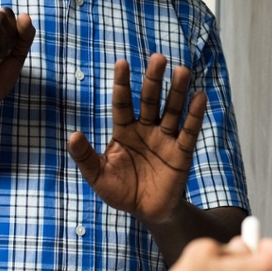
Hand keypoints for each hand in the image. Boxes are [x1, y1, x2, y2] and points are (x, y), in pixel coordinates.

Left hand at [67, 53, 205, 223]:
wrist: (147, 212)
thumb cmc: (121, 191)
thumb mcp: (98, 176)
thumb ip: (85, 157)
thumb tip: (72, 135)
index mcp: (124, 131)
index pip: (122, 103)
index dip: (122, 84)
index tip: (122, 63)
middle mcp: (146, 129)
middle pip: (150, 100)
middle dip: (154, 80)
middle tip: (159, 58)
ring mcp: (165, 139)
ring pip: (171, 111)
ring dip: (177, 91)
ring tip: (182, 71)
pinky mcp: (181, 153)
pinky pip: (188, 132)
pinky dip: (194, 115)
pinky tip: (199, 97)